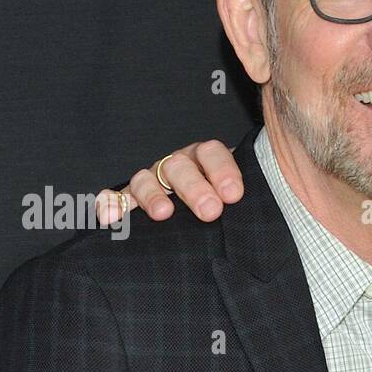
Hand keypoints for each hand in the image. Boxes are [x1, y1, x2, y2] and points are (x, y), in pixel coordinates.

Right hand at [95, 141, 243, 225]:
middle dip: (194, 189)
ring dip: (153, 195)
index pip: (212, 153)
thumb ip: (247, 199)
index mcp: (206, 160)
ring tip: (163, 213)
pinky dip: (112, 204)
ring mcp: (153, 180)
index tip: (233, 195)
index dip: (222, 171)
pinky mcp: (132, 200)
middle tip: (210, 211)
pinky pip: (117, 198)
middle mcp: (178, 165)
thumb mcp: (240, 198)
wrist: (211, 216)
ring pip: (147, 178)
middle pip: (179, 166)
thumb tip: (260, 211)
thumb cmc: (229, 207)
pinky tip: (111, 218)